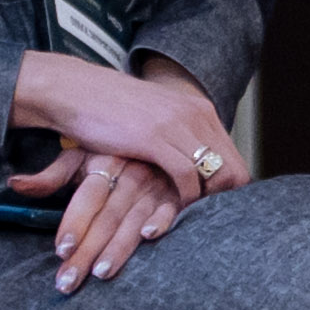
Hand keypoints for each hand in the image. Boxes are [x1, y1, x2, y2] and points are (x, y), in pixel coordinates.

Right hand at [4, 52, 240, 289]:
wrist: (75, 90)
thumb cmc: (109, 108)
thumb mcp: (155, 116)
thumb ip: (177, 134)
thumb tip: (190, 162)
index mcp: (198, 109)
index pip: (234, 157)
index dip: (227, 188)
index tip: (210, 207)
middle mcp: (196, 115)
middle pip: (233, 169)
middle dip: (223, 199)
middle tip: (203, 219)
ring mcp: (177, 124)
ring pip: (216, 173)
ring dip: (205, 202)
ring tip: (189, 219)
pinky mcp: (155, 137)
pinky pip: (187, 176)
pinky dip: (184, 199)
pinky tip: (171, 209)